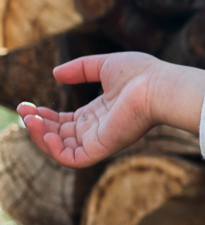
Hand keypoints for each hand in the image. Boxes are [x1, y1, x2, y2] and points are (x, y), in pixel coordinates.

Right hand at [17, 53, 204, 168]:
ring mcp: (100, 140)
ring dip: (40, 135)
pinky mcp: (102, 147)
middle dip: (37, 124)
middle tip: (23, 110)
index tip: (28, 105)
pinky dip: (53, 149)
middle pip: (59, 135)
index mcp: (99, 113)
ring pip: (61, 148)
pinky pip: (71, 158)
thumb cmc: (141, 74)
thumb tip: (56, 74)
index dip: (45, 116)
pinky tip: (43, 131)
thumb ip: (80, 69)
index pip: (65, 122)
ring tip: (29, 118)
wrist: (160, 86)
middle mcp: (98, 129)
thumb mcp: (105, 65)